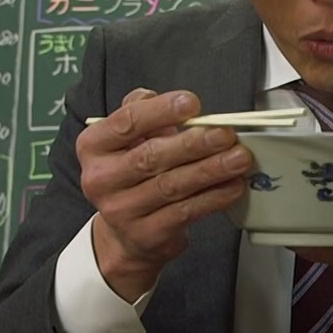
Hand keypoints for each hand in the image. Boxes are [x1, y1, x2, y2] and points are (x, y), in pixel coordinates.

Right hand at [80, 88, 249, 299]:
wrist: (126, 234)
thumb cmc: (132, 175)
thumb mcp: (128, 138)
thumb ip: (143, 111)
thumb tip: (168, 98)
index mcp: (93, 146)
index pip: (126, 122)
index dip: (160, 111)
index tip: (191, 104)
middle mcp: (100, 179)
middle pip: (151, 156)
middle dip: (194, 144)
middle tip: (225, 134)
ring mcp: (121, 210)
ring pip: (172, 185)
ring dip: (211, 170)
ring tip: (238, 158)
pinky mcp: (147, 234)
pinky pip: (186, 212)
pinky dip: (214, 197)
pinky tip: (233, 185)